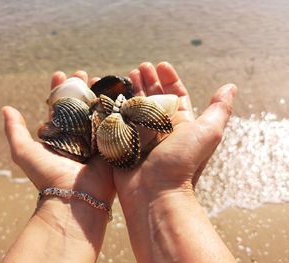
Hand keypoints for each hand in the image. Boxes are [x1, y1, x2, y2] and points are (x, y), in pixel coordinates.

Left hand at [2, 71, 114, 261]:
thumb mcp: (24, 151)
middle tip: (82, 74)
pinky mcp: (113, 144)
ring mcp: (96, 140)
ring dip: (98, 94)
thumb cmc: (48, 176)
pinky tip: (117, 92)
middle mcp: (78, 136)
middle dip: (81, 88)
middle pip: (80, 106)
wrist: (75, 199)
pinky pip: (115, 122)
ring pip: (97, 111)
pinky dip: (115, 107)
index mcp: (60, 136)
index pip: (58, 107)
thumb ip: (15, 130)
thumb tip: (6, 108)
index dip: (58, 90)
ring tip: (100, 78)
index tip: (59, 74)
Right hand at [115, 61, 235, 203]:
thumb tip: (230, 87)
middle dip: (149, 80)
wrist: (155, 192)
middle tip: (141, 66)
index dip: (170, 79)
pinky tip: (115, 94)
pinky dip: (119, 106)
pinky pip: (121, 119)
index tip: (161, 65)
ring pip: (138, 106)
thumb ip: (218, 109)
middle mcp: (161, 129)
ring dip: (134, 89)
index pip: (176, 95)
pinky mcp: (125, 142)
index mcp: (180, 124)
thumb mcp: (208, 133)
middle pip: (155, 98)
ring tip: (129, 74)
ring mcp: (141, 135)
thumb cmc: (182, 163)